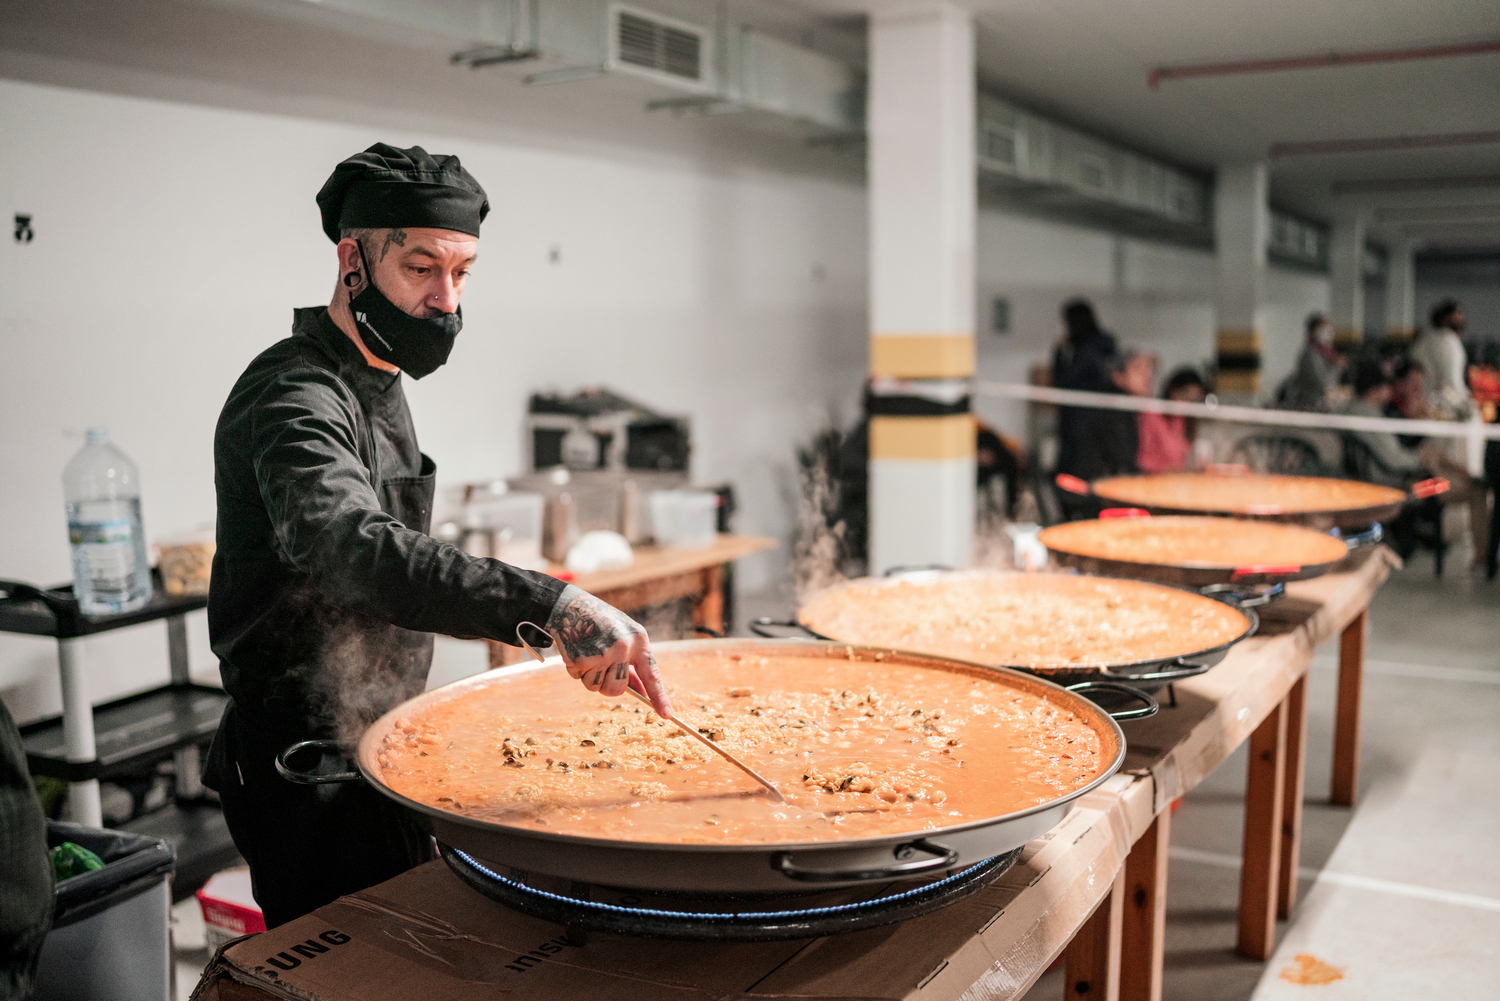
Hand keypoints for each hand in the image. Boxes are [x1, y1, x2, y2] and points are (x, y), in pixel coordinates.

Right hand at [545, 586, 671, 717]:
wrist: (570, 605)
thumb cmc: (600, 622)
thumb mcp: (623, 636)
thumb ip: (632, 663)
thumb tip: (642, 692)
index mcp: (638, 639)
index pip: (652, 674)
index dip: (659, 697)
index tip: (667, 715)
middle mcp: (623, 647)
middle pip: (617, 689)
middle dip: (606, 684)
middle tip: (599, 664)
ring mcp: (603, 653)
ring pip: (597, 688)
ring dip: (589, 677)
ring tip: (588, 653)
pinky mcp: (582, 658)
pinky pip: (579, 679)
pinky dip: (575, 670)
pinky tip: (576, 650)